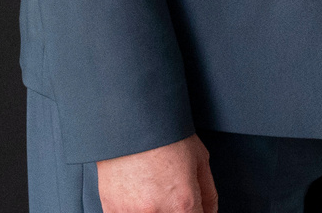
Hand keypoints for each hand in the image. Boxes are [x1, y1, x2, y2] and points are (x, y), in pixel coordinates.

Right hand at [94, 134, 216, 212]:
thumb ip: (208, 193)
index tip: (194, 206)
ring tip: (153, 188)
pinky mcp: (111, 208)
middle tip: (171, 191)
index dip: (197, 212)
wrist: (130, 118)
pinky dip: (134, 208)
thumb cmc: (165, 133)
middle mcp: (156, 212)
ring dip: (154, 208)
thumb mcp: (200, 159)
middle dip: (176, 209)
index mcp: (182, 202)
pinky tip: (138, 192)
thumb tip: (210, 212)